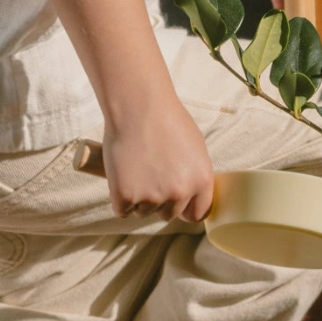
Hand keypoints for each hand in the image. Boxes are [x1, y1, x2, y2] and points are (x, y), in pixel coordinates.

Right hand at [102, 93, 214, 222]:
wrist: (138, 106)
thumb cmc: (165, 119)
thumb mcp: (194, 147)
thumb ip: (194, 174)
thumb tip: (191, 194)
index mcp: (201, 180)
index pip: (197, 214)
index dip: (185, 209)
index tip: (177, 203)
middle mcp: (180, 192)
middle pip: (168, 214)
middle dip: (159, 200)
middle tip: (150, 173)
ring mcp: (152, 197)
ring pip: (143, 212)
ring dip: (138, 197)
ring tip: (136, 166)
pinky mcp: (126, 196)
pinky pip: (122, 209)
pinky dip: (120, 196)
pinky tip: (122, 173)